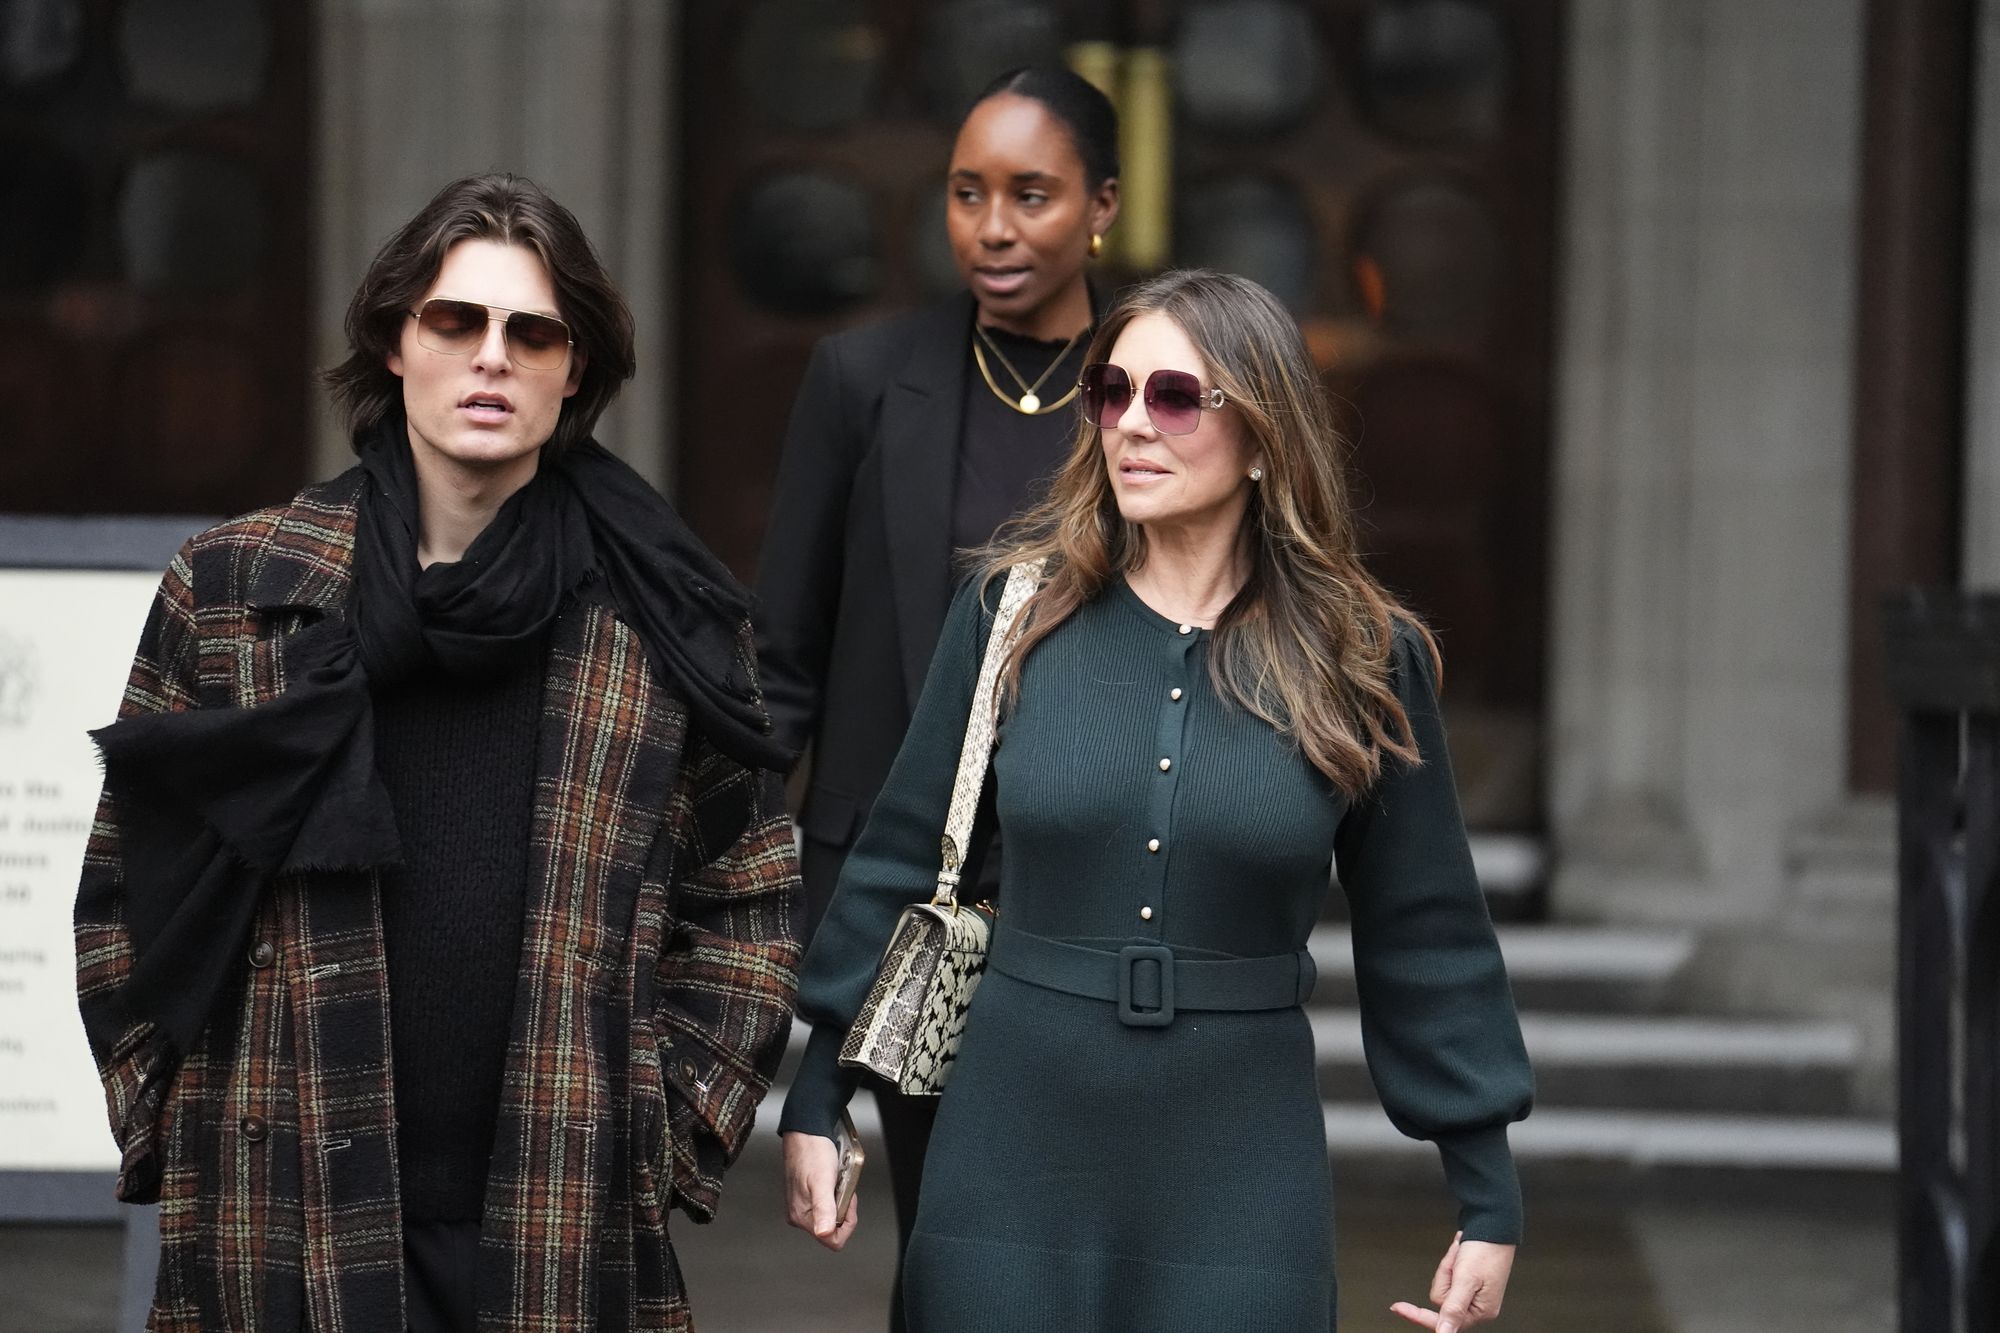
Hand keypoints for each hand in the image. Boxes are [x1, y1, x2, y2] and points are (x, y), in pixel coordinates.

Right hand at [782, 1130, 858, 1250]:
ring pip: (832, 1215)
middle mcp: (799, 1215)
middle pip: (833, 1228)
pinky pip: (827, 1204)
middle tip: (841, 1186)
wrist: (805, 1133)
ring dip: (839, 1199)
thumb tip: (824, 1234)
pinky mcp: (806, 1197)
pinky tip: (832, 1179)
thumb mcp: (822, 1181)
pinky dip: (834, 1193)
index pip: (833, 1240)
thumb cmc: (812, 1152)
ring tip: (836, 1180)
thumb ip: (824, 1209)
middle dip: (843, 1208)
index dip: (847, 1222)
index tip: (846, 1201)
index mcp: (801, 1216)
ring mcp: (802, 1206)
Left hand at [1390, 1232, 1513, 1331]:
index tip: (1398, 1308)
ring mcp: (1471, 1293)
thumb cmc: (1486, 1250)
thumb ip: (1453, 1309)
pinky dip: (1450, 1262)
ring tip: (1460, 1255)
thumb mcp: (1467, 1280)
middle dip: (1444, 1275)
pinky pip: (1447, 1275)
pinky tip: (1460, 1253)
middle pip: (1440, 1299)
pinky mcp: (1467, 1281)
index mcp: (1480, 1311)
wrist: (1494, 1225)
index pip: (1443, 1321)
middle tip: (1457, 1262)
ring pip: (1442, 1285)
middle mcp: (1475, 1306)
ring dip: (1447, 1266)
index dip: (1419, 1315)